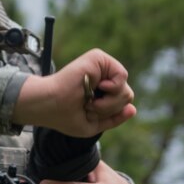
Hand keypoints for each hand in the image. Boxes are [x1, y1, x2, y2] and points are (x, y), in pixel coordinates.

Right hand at [12, 50, 135, 138]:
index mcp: (101, 92)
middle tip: (89, 106)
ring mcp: (101, 68)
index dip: (109, 114)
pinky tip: (98, 87)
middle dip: (110, 109)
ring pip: (126, 90)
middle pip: (127, 97)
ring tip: (90, 100)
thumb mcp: (94, 124)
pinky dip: (112, 87)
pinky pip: (122, 75)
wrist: (50, 105)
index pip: (122, 104)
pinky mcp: (98, 58)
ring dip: (109, 103)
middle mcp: (103, 78)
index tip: (89, 113)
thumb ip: (114, 118)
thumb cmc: (65, 116)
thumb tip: (133, 109)